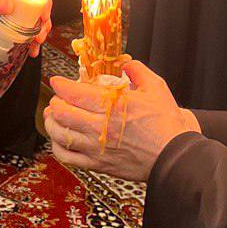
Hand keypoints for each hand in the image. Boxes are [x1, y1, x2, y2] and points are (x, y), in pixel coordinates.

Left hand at [0, 0, 51, 54]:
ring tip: (32, 49)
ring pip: (21, 19)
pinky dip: (16, 39)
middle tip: (38, 39)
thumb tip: (10, 6)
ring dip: (30, 34)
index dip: (42, 4)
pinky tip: (20, 51)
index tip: (43, 21)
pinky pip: (8, 29)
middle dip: (39, 23)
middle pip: (30, 6)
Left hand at [44, 60, 199, 181]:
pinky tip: (60, 139)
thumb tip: (126, 63)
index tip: (57, 81)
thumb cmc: (166, 125)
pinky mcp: (97, 165)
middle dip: (55, 102)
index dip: (60, 85)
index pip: (74, 93)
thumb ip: (138, 71)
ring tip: (52, 116)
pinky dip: (57, 146)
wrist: (175, 156)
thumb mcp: (155, 87)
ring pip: (60, 135)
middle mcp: (99, 127)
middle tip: (56, 98)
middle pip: (61, 113)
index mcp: (111, 106)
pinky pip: (66, 157)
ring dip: (51, 122)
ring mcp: (96, 148)